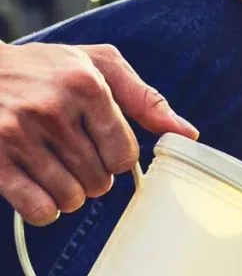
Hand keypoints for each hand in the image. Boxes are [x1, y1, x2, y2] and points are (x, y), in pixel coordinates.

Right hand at [0, 43, 198, 224]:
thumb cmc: (44, 69)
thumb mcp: (97, 65)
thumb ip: (145, 99)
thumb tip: (188, 133)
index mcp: (85, 85)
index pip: (124, 155)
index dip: (115, 158)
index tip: (98, 144)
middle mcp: (52, 108)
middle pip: (100, 182)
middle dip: (91, 176)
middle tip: (69, 154)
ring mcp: (18, 134)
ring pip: (72, 199)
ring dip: (67, 193)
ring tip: (51, 167)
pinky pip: (39, 210)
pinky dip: (43, 208)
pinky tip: (35, 186)